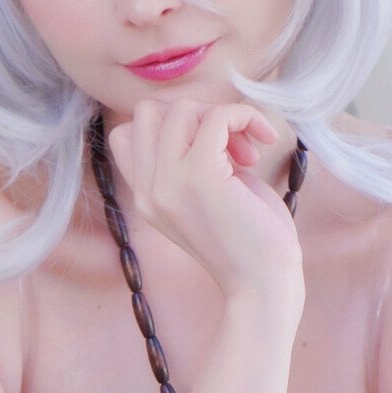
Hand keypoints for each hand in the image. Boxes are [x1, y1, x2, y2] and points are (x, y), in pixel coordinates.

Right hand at [109, 98, 304, 320]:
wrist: (264, 284)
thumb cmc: (247, 240)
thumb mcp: (205, 195)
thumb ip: (189, 159)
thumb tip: (197, 112)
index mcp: (144, 198)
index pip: (125, 133)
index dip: (169, 127)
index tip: (208, 149)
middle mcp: (147, 191)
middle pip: (149, 112)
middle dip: (195, 115)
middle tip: (232, 148)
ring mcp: (169, 183)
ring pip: (182, 108)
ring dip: (223, 118)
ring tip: (248, 153)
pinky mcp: (201, 177)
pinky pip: (217, 116)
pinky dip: (245, 117)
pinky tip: (265, 141)